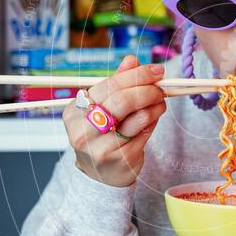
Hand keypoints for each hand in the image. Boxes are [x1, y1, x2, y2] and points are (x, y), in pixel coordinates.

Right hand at [62, 55, 166, 187]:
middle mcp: (83, 131)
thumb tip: (131, 60)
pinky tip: (155, 116)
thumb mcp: (102, 107)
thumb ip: (116, 83)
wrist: (100, 175)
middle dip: (147, 90)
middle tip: (161, 86)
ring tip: (160, 101)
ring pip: (137, 117)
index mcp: (74, 112)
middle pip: (121, 101)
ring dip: (155, 105)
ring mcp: (101, 148)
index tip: (156, 71)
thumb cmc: (101, 134)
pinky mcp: (121, 159)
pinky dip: (154, 120)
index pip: (108, 86)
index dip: (135, 75)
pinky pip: (144, 133)